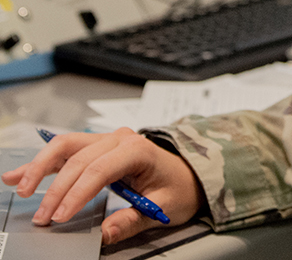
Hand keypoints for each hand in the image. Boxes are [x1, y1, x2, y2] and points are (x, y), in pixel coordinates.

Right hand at [1, 127, 205, 243]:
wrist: (188, 174)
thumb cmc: (178, 188)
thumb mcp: (163, 207)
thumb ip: (131, 220)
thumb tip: (104, 235)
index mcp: (138, 149)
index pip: (100, 168)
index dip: (77, 193)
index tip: (60, 218)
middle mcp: (120, 139)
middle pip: (78, 157)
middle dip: (56, 188)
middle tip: (42, 218)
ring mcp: (107, 140)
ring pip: (66, 146)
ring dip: (41, 166)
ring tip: (20, 188)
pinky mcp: (97, 148)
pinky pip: (67, 151)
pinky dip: (43, 162)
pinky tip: (21, 175)